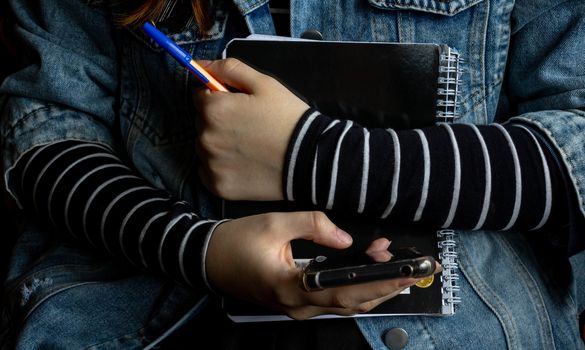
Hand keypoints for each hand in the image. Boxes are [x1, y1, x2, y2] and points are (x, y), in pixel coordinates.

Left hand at [193, 58, 309, 200]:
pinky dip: (220, 167)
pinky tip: (243, 164)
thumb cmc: (287, 118)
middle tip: (248, 127)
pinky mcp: (218, 186)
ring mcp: (211, 164)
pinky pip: (208, 172)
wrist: (309, 159)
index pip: (200, 97)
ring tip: (248, 147)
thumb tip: (200, 65)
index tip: (239, 106)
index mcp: (214, 109)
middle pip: (201, 123)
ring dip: (219, 144)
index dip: (220, 98)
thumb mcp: (264, 83)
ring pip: (204, 147)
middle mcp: (205, 138)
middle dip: (219, 121)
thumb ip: (229, 69)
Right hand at [205, 211, 428, 319]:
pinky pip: (333, 300)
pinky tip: (365, 269)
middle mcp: (297, 305)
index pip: (345, 290)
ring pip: (345, 304)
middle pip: (352, 302)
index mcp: (290, 287)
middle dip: (385, 284)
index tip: (405, 272)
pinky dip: (354, 286)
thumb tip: (346, 238)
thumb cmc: (236, 242)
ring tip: (389, 260)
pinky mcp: (296, 302)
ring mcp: (296, 308)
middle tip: (410, 265)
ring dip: (371, 286)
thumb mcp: (274, 224)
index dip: (379, 283)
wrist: (208, 258)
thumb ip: (314, 226)